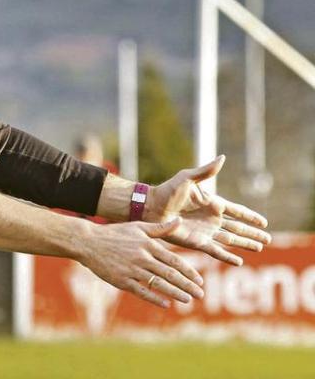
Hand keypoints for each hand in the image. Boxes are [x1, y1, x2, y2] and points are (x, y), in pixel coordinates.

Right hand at [76, 219, 204, 307]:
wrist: (88, 242)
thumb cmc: (114, 233)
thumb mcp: (138, 227)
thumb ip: (160, 228)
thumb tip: (180, 220)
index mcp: (148, 245)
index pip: (173, 260)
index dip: (188, 271)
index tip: (199, 280)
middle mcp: (142, 258)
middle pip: (169, 274)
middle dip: (187, 285)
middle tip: (200, 293)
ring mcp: (132, 270)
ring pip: (158, 283)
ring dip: (175, 293)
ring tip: (188, 300)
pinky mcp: (121, 280)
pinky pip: (141, 291)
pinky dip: (154, 298)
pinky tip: (165, 304)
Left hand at [144, 156, 271, 265]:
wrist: (151, 207)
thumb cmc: (167, 191)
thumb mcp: (188, 178)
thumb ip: (206, 171)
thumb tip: (222, 157)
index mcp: (213, 203)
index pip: (237, 211)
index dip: (250, 216)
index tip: (264, 222)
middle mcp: (212, 219)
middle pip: (238, 227)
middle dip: (252, 233)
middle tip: (268, 239)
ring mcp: (205, 231)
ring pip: (231, 239)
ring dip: (245, 244)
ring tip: (258, 248)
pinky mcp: (197, 242)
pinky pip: (216, 251)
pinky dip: (227, 256)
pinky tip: (239, 262)